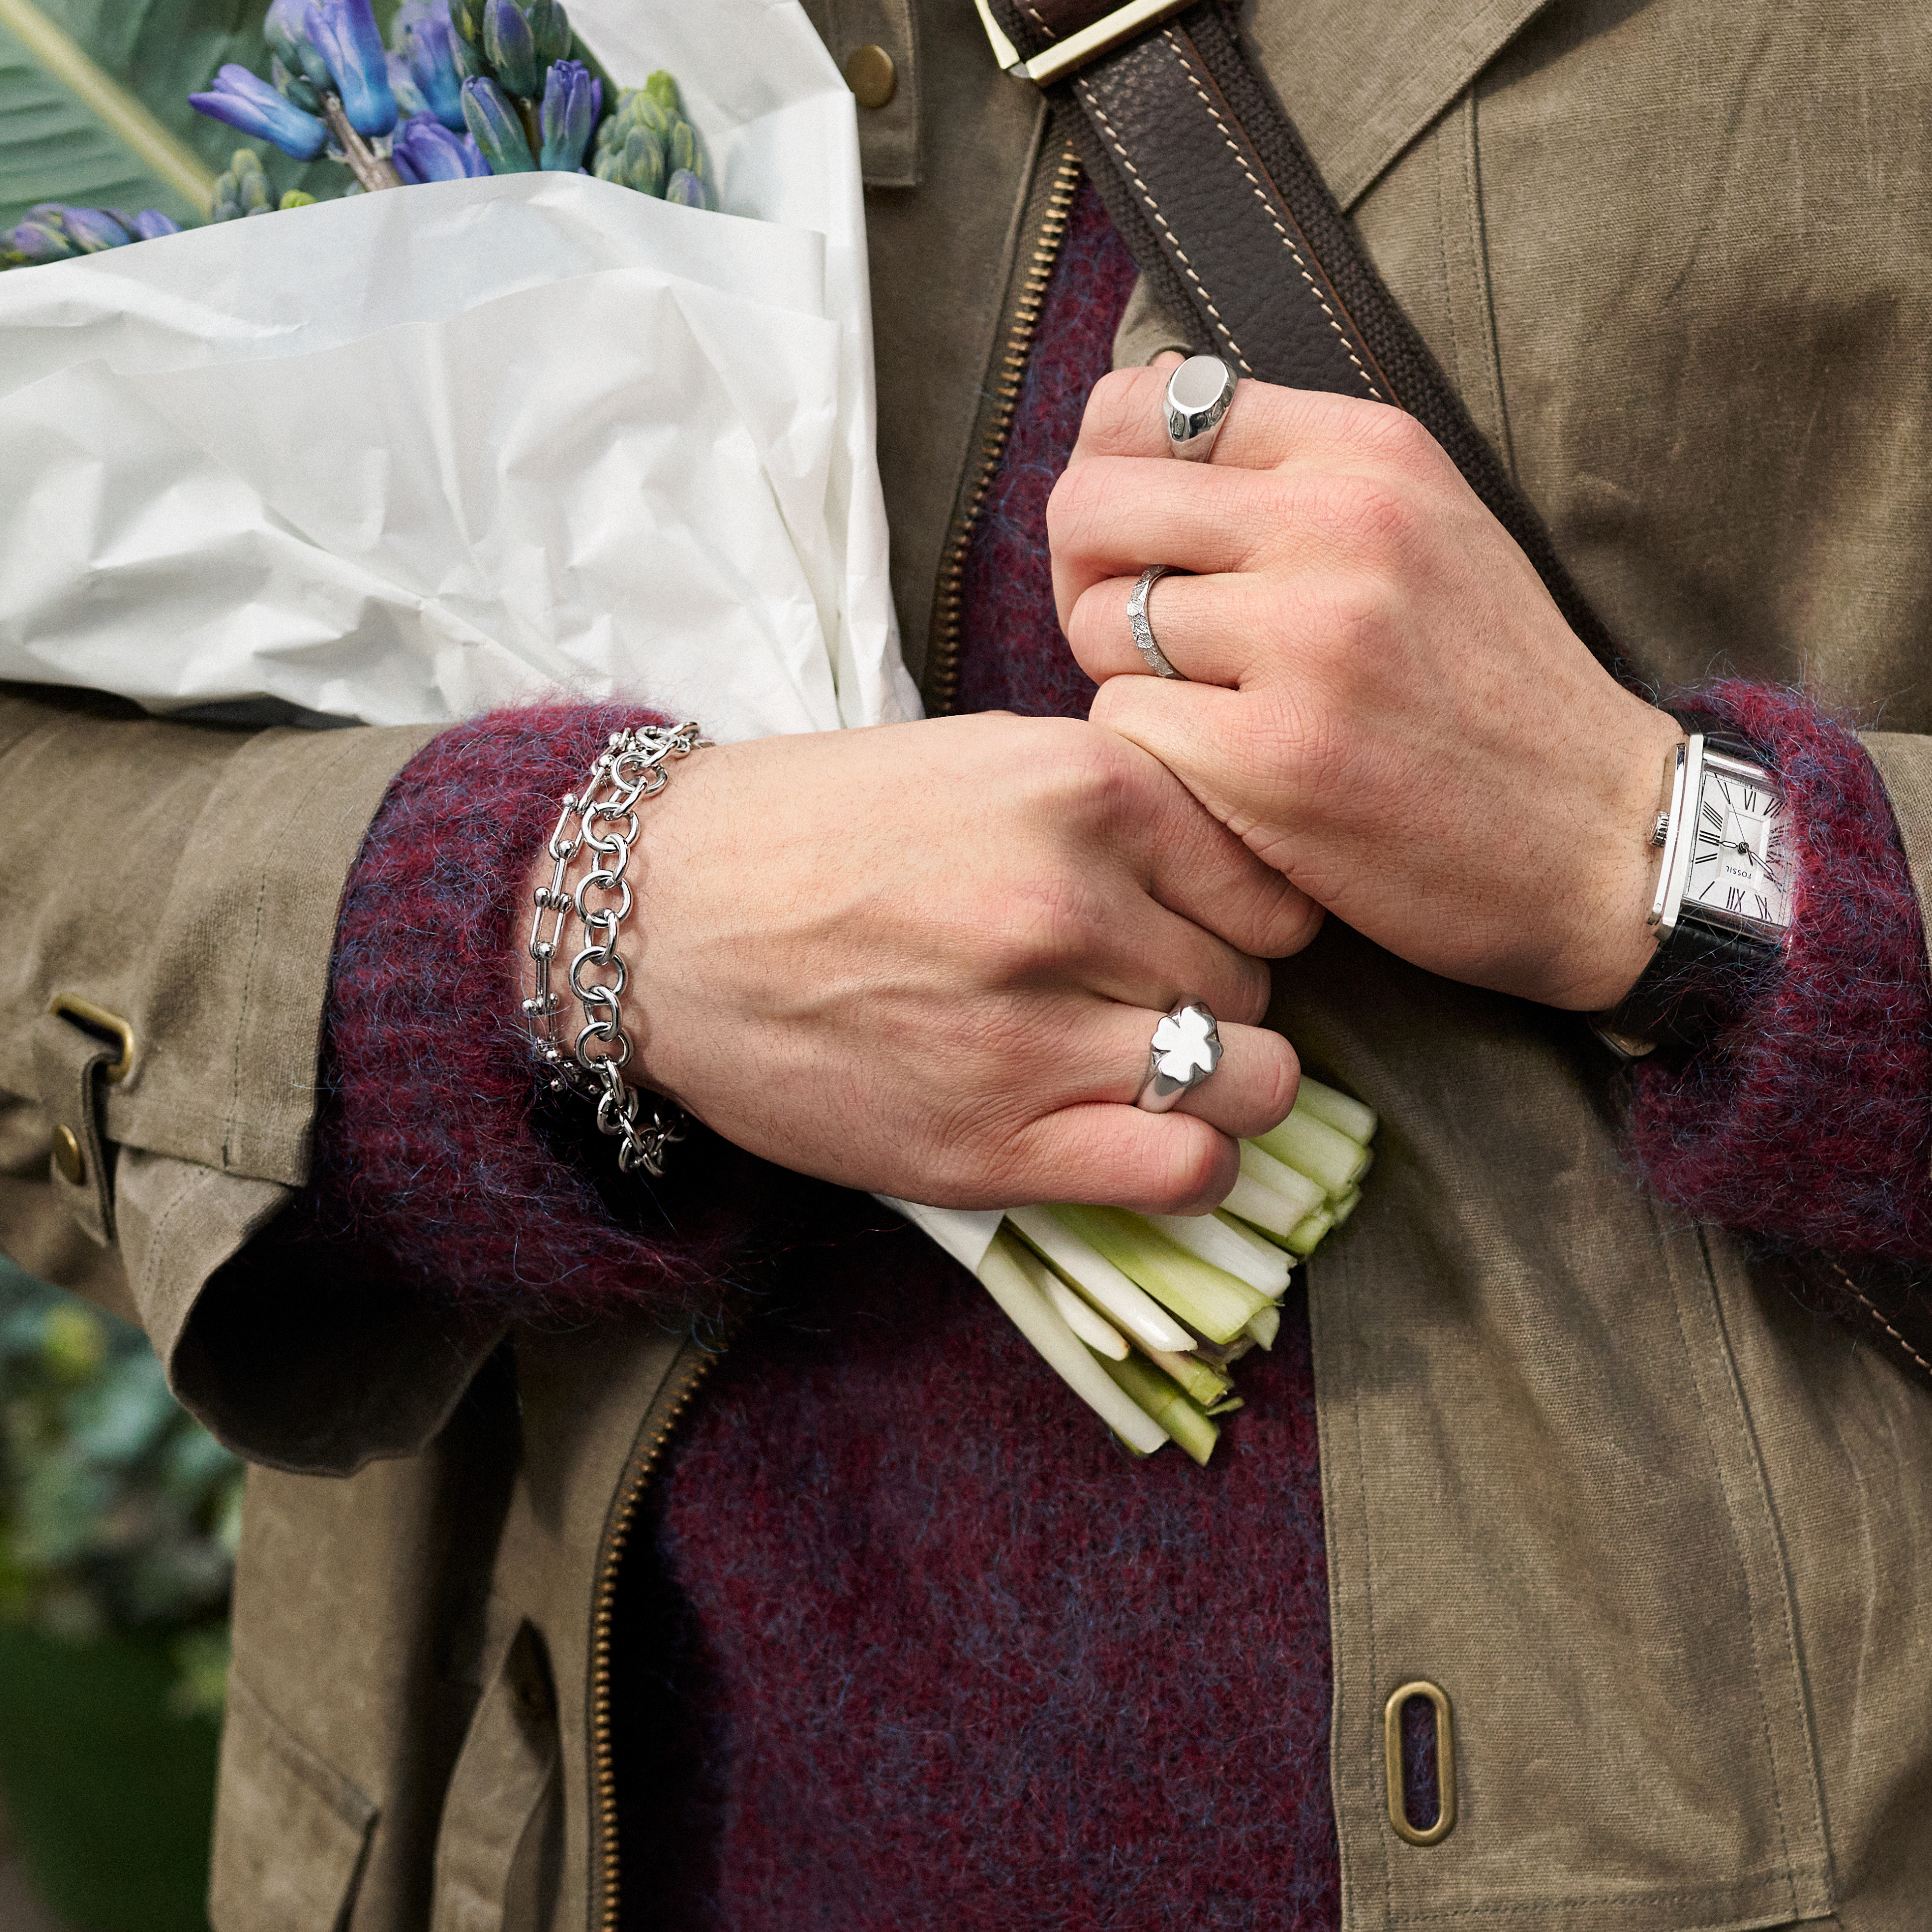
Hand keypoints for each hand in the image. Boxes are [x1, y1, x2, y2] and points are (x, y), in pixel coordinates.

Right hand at [528, 715, 1316, 1212]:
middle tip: (1132, 998)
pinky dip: (1196, 1166)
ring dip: (1217, 1087)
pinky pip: (1187, 1172)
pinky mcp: (991, 1139)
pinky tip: (1148, 1140)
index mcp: (1087, 787)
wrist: (658, 918)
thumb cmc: (821, 833)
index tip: (1190, 933)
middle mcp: (1073, 903)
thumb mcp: (991, 759)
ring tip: (1147, 1071)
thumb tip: (1245, 887)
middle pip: (1255, 984)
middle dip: (1214, 998)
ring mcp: (1034, 1028)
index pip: (1272, 888)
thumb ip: (1124, 811)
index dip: (1242, 922)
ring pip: (1251, 1081)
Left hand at [1051, 369, 1680, 1008]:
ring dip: (1126, 675)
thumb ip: (1298, 469)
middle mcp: (1339, 527)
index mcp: (1371, 453)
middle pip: (1092, 507)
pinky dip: (1156, 755)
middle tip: (1129, 631)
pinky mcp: (1275, 758)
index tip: (1140, 536)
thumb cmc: (1497, 688)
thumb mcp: (1427, 527)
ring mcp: (1307, 644)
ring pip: (1097, 624)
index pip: (1150, 405)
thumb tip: (1151, 403)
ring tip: (1206, 709)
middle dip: (1083, 574)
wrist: (1606, 837)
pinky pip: (1126, 724)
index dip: (1108, 472)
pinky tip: (1227, 775)